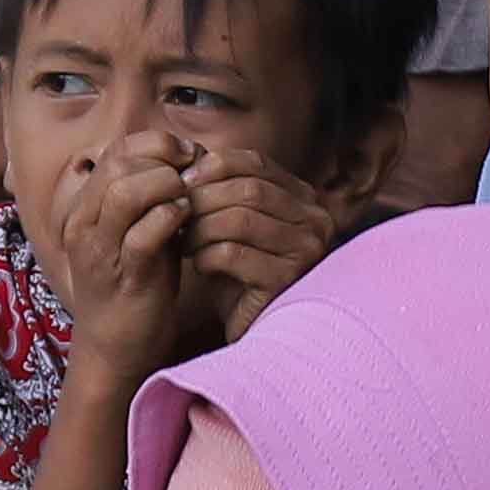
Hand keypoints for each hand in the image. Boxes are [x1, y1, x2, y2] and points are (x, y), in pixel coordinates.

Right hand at [31, 130, 206, 368]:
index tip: (187, 156)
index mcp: (84, 209)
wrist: (116, 349)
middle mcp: (83, 226)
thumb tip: (187, 158)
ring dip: (166, 187)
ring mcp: (99, 252)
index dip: (156, 144)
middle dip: (165, 161)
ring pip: (125, 194)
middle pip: (118, 165)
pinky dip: (172, 219)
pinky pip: (145, 234)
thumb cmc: (134, 284)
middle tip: (193, 175)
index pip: (115, 151)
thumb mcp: (137, 230)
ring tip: (187, 199)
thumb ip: (152, 196)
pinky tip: (187, 224)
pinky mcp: (123, 277)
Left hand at [183, 156, 347, 343]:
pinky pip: (233, 253)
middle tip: (174, 212)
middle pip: (247, 188)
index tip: (182, 181)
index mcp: (303, 198)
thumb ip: (223, 193)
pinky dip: (205, 254)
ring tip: (183, 240)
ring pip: (240, 218)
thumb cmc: (238, 277)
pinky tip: (197, 264)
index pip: (256, 162)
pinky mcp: (287, 279)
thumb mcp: (232, 226)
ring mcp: (306, 249)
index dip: (213, 166)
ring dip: (201, 227)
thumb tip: (189, 158)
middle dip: (202, 198)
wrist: (252, 330)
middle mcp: (314, 219)